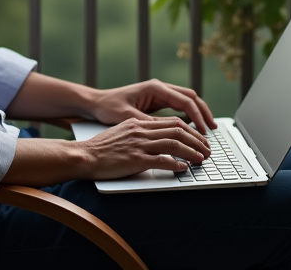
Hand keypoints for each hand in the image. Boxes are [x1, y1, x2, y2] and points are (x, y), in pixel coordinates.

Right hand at [78, 116, 210, 179]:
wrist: (83, 156)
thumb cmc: (100, 148)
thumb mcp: (122, 133)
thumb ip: (141, 134)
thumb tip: (160, 141)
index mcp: (139, 123)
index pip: (171, 122)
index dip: (190, 130)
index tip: (199, 139)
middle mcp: (141, 131)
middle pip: (177, 130)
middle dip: (196, 140)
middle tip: (207, 149)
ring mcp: (138, 144)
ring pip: (173, 144)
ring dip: (191, 152)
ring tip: (202, 158)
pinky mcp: (135, 159)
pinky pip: (160, 160)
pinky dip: (175, 164)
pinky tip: (183, 168)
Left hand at [89, 79, 217, 134]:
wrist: (96, 102)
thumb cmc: (109, 107)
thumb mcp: (130, 117)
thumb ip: (151, 123)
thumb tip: (171, 133)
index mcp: (155, 88)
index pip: (185, 100)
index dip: (198, 116)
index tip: (204, 131)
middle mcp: (159, 88)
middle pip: (191, 97)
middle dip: (203, 112)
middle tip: (212, 129)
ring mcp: (158, 93)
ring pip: (186, 101)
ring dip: (198, 113)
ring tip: (207, 129)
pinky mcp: (156, 101)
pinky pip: (177, 106)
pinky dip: (187, 115)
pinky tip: (192, 127)